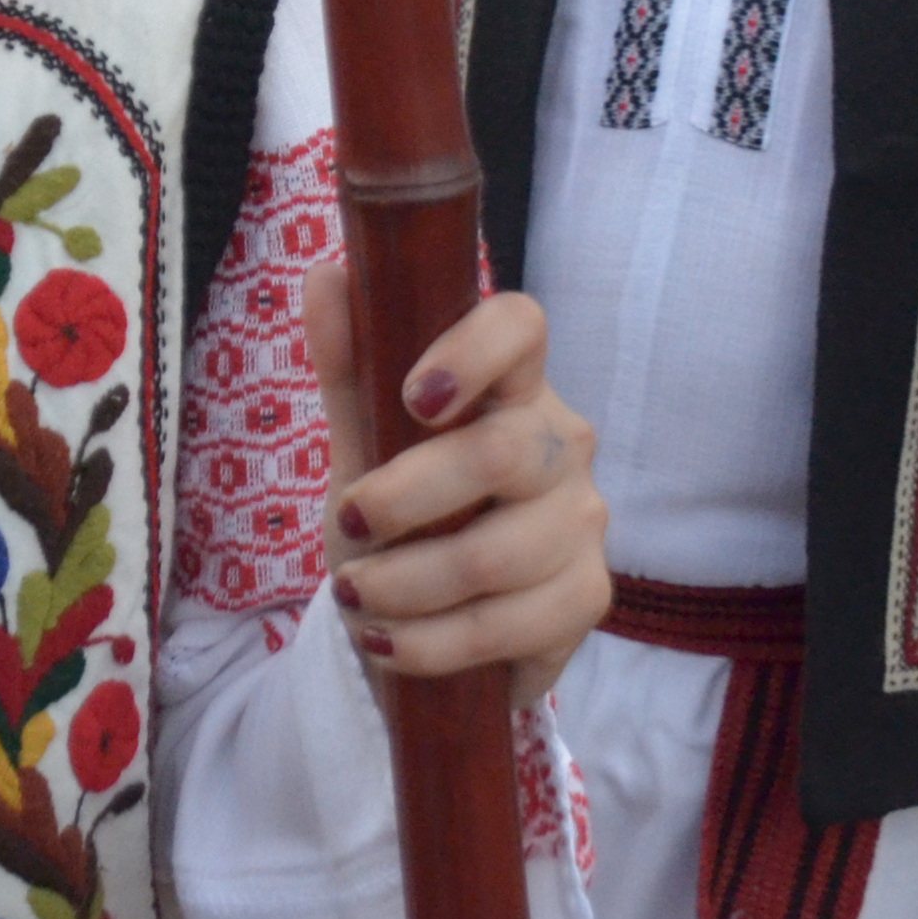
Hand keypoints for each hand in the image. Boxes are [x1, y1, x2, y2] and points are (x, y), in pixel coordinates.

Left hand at [299, 269, 608, 705]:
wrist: (425, 620)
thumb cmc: (401, 515)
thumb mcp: (364, 444)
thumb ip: (350, 366)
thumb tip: (329, 276)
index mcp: (511, 385)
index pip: (519, 326)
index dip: (472, 350)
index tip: (413, 397)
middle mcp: (561, 444)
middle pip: (502, 452)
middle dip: (409, 497)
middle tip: (348, 523)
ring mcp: (584, 522)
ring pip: (498, 554)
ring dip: (405, 584)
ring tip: (354, 596)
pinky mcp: (588, 598)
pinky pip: (507, 626)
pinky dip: (430, 642)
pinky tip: (387, 641)